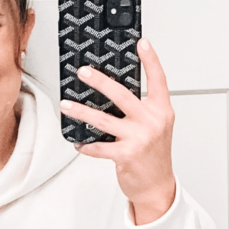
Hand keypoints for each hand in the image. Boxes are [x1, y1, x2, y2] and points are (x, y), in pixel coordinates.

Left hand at [60, 38, 175, 224]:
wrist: (158, 185)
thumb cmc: (154, 154)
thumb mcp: (156, 126)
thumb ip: (142, 108)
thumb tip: (113, 92)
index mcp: (162, 111)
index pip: (159, 80)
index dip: (151, 60)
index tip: (141, 42)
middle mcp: (152, 121)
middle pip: (122, 95)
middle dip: (100, 81)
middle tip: (83, 72)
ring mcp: (140, 138)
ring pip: (103, 120)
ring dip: (81, 112)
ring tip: (66, 104)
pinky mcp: (127, 155)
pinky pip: (99, 147)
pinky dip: (86, 145)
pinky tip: (77, 143)